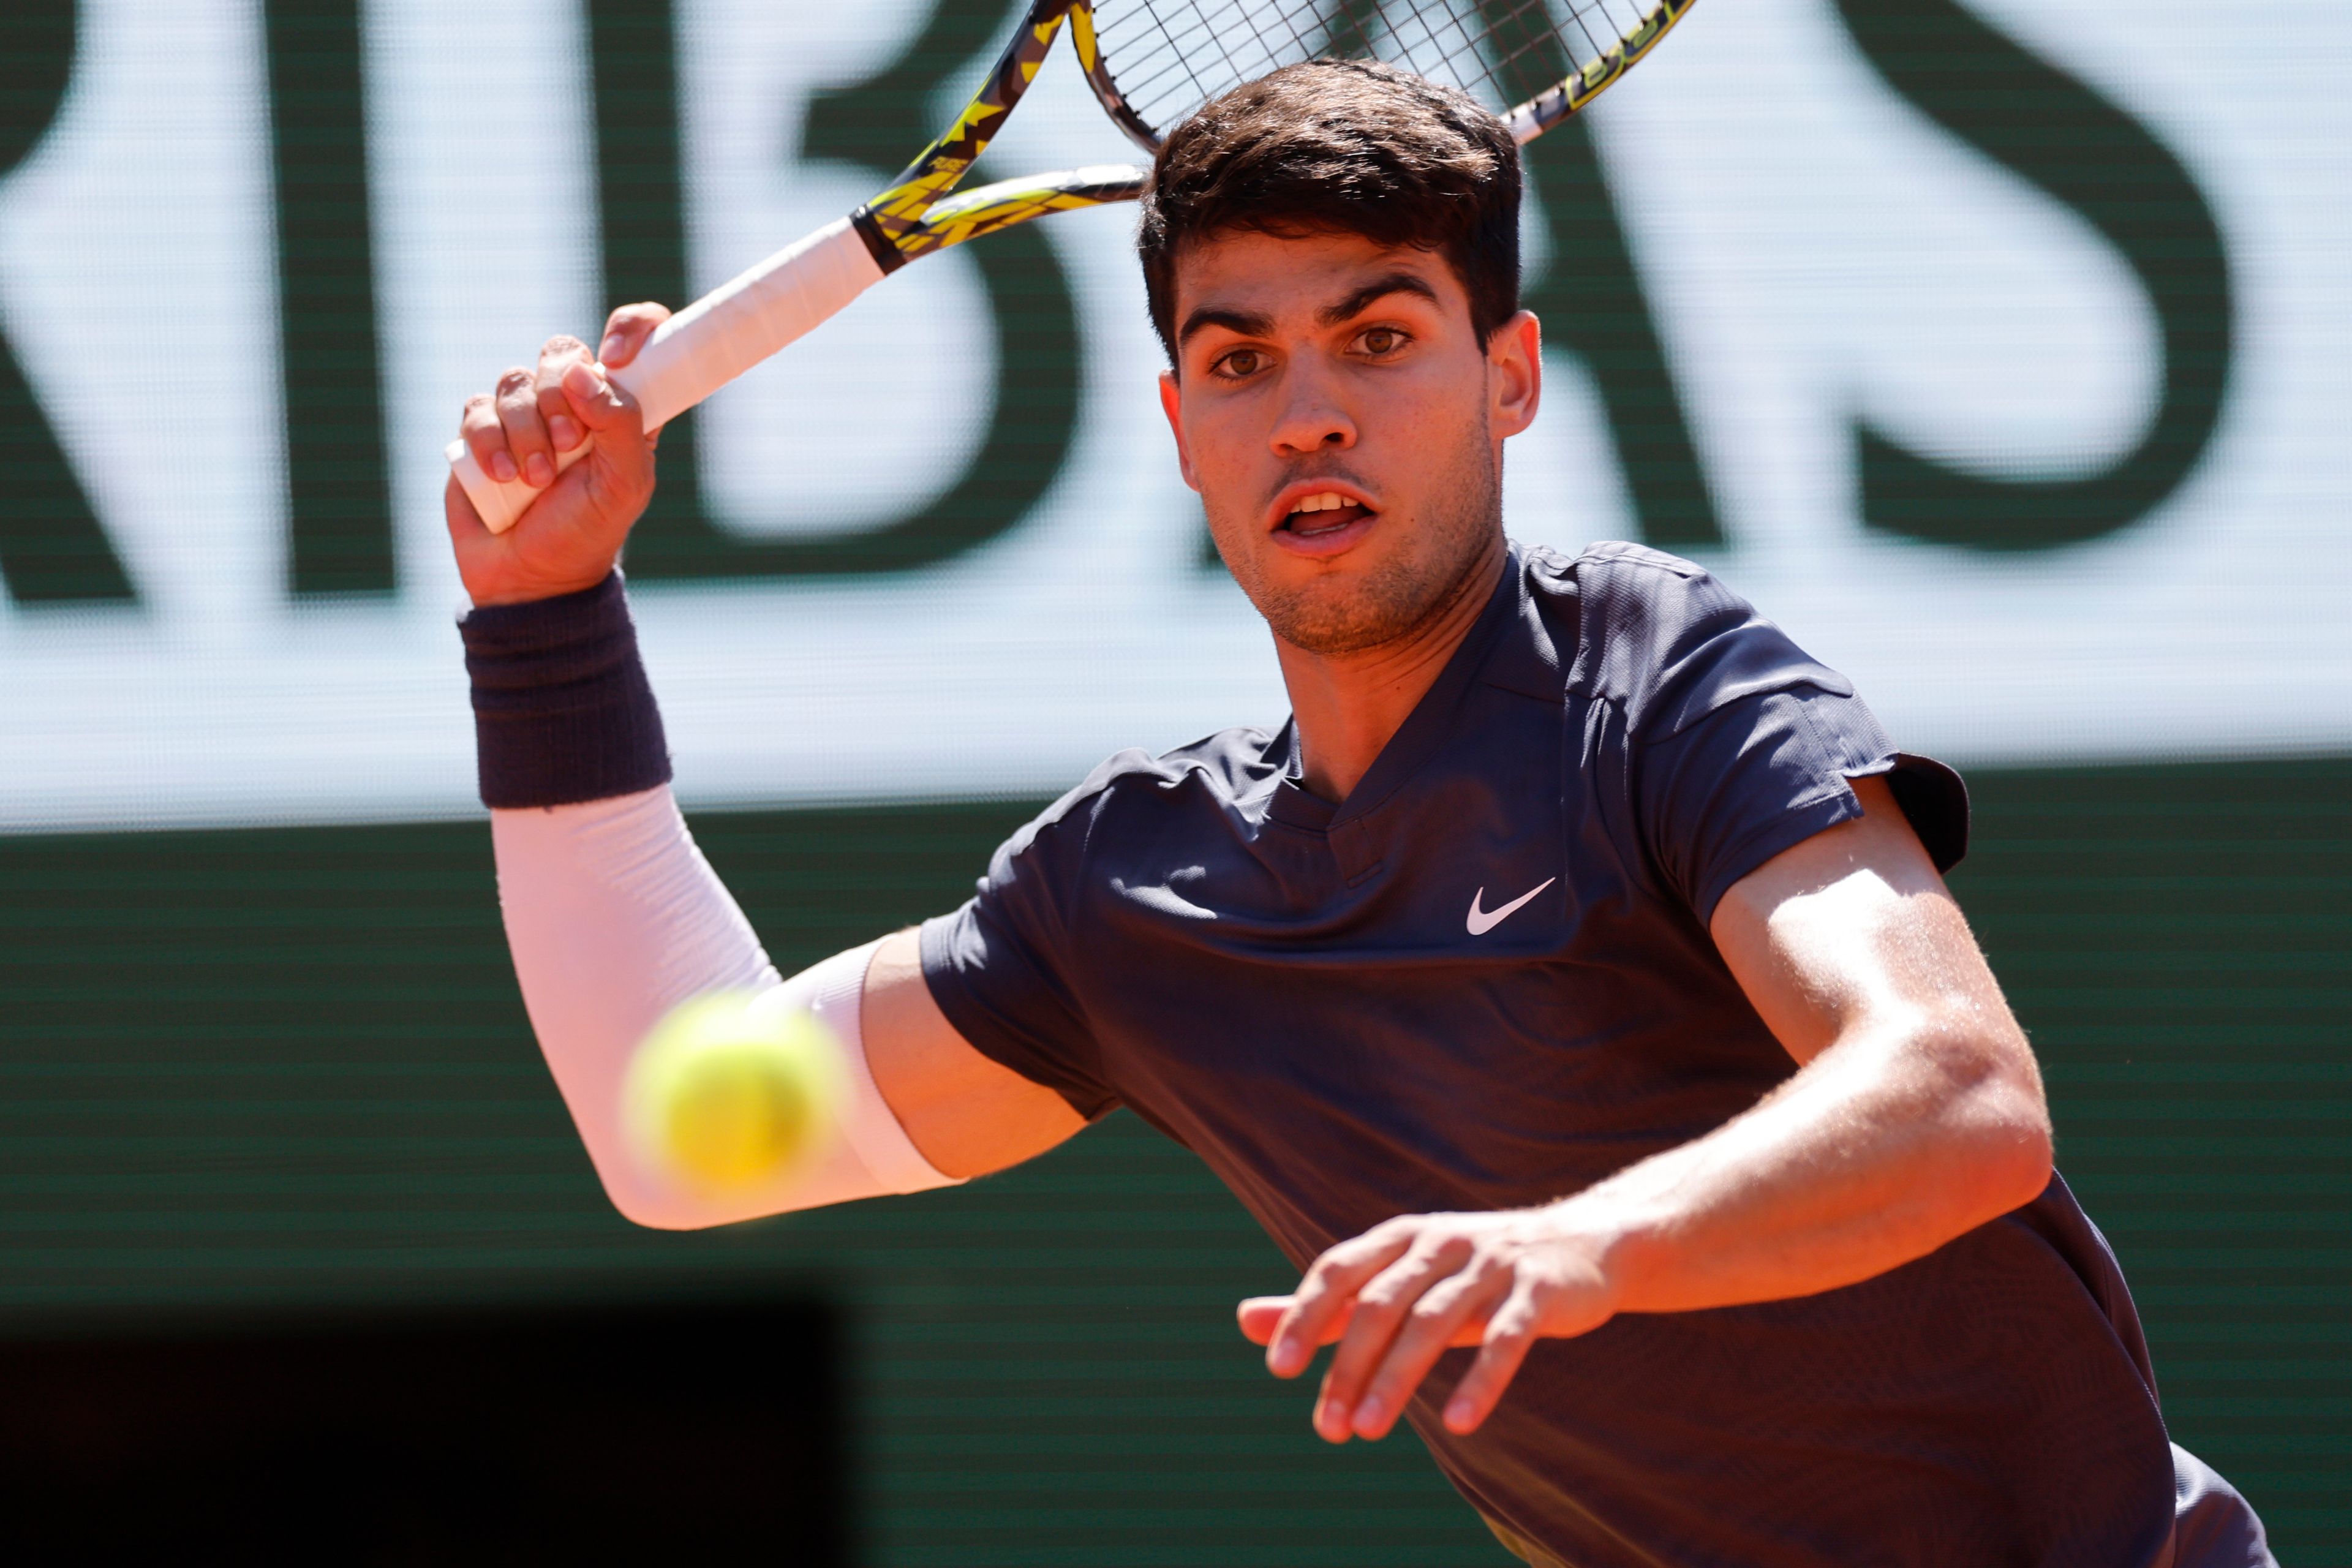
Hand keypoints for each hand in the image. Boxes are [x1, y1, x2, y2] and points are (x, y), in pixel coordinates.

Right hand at [445, 302, 669, 606]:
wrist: (530, 577)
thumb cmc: (588, 531)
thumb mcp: (625, 485)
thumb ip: (621, 424)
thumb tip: (583, 372)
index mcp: (621, 407)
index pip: (634, 338)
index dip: (630, 329)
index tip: (616, 357)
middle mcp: (573, 401)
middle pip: (562, 352)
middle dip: (560, 398)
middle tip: (569, 447)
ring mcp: (525, 412)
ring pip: (516, 381)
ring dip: (526, 432)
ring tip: (534, 480)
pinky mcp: (482, 430)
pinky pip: (477, 408)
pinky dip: (489, 443)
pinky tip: (502, 479)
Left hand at [1237, 1204, 1625, 1441]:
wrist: (1582, 1244)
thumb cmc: (1473, 1273)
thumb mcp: (1399, 1282)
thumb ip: (1328, 1304)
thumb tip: (1244, 1320)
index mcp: (1402, 1238)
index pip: (1339, 1270)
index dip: (1306, 1315)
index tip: (1281, 1369)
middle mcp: (1441, 1243)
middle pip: (1381, 1303)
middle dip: (1349, 1365)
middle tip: (1327, 1428)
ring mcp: (1492, 1264)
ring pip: (1435, 1321)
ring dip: (1397, 1378)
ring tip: (1367, 1430)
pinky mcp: (1539, 1291)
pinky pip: (1507, 1337)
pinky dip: (1482, 1379)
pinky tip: (1458, 1423)